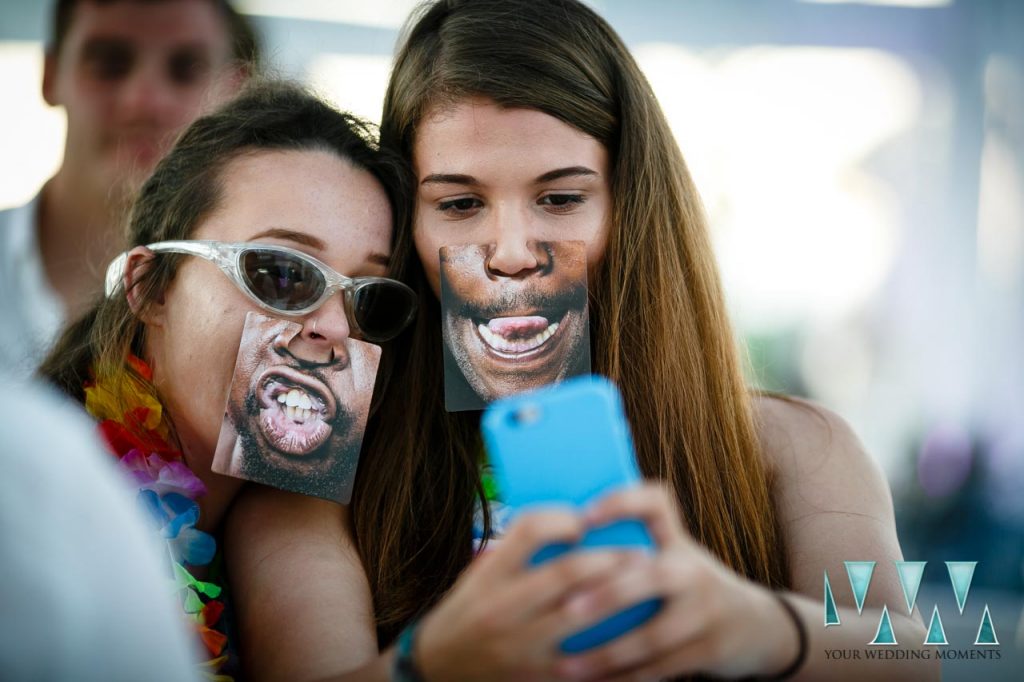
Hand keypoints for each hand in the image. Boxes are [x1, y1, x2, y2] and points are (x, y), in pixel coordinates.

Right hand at [415, 507, 642, 681]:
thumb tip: (576, 527)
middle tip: (641, 552)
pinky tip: (636, 637)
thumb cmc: (469, 611)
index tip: (585, 520)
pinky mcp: (538, 679)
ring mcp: (521, 647)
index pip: (529, 530)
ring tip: (645, 585)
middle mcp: (502, 608)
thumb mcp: (481, 576)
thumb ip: (518, 554)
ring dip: (619, 597)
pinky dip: (614, 649)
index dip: (563, 519)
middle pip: (566, 572)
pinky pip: (586, 663)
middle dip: (610, 558)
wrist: (439, 668)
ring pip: (582, 616)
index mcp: (490, 575)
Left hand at [552, 483, 799, 681]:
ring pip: (652, 636)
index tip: (584, 515)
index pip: (655, 502)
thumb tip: (546, 554)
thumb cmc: (687, 586)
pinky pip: (660, 668)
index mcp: (676, 540)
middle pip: (651, 576)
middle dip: (608, 594)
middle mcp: (693, 569)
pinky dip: (624, 679)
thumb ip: (625, 552)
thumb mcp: (670, 557)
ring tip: (566, 666)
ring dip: (607, 654)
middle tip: (568, 608)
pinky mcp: (710, 649)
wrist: (755, 625)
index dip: (621, 503)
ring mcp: (705, 611)